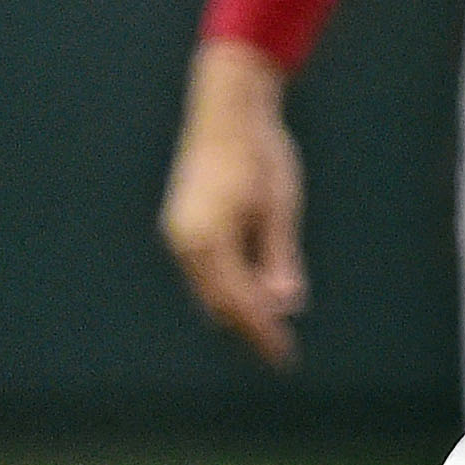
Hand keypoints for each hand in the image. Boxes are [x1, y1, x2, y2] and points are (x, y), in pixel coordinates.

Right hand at [159, 40, 307, 365]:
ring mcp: (178, 231)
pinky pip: (202, 267)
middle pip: (217, 302)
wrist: (228, 108)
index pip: (239, 303)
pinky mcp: (181, 220)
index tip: (284, 356)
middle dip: (248, 325)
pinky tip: (248, 287)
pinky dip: (225, 283)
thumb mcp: (279, 209)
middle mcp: (185, 241)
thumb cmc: (260, 153)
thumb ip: (279, 259)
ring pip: (207, 287)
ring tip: (267, 324)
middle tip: (278, 347)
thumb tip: (286, 305)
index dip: (263, 333)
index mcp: (209, 241)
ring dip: (235, 306)